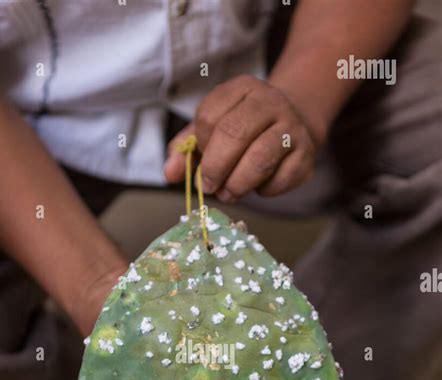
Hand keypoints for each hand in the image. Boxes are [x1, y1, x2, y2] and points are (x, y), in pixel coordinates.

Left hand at [164, 74, 319, 201]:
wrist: (295, 123)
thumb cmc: (244, 129)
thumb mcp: (212, 130)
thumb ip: (187, 149)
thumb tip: (170, 174)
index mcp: (242, 88)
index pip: (209, 116)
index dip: (201, 146)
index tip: (202, 161)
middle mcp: (269, 101)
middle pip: (234, 134)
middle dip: (216, 168)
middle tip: (210, 187)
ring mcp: (291, 126)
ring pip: (260, 159)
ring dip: (238, 184)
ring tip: (229, 193)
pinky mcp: (306, 154)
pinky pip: (281, 179)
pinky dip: (265, 191)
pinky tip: (259, 186)